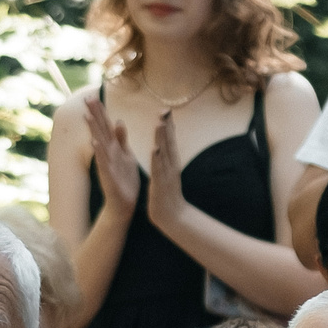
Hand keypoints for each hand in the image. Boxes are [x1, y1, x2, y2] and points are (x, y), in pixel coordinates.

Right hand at [84, 95, 140, 218]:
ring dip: (94, 130)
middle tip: (87, 98)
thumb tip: (119, 121)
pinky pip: (103, 163)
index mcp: (114, 148)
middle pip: (101, 130)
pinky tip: (94, 143)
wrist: (123, 205)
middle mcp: (108, 153)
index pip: (106, 125)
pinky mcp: (108, 176)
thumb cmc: (125, 181)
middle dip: (95, 115)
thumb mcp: (126, 156)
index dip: (101, 111)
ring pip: (100, 143)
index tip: (94, 96)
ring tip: (87, 116)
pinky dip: (99, 153)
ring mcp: (107, 164)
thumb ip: (122, 139)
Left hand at [145, 110, 186, 232]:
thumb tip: (163, 147)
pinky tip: (155, 149)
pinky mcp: (160, 184)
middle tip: (165, 110)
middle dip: (167, 126)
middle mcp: (171, 166)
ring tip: (160, 123)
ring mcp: (166, 174)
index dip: (168, 125)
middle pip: (169, 143)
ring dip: (162, 138)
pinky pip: (158, 170)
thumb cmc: (167, 195)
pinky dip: (157, 159)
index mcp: (170, 163)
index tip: (166, 110)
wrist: (172, 217)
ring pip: (164, 153)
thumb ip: (166, 160)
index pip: (169, 141)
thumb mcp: (166, 173)